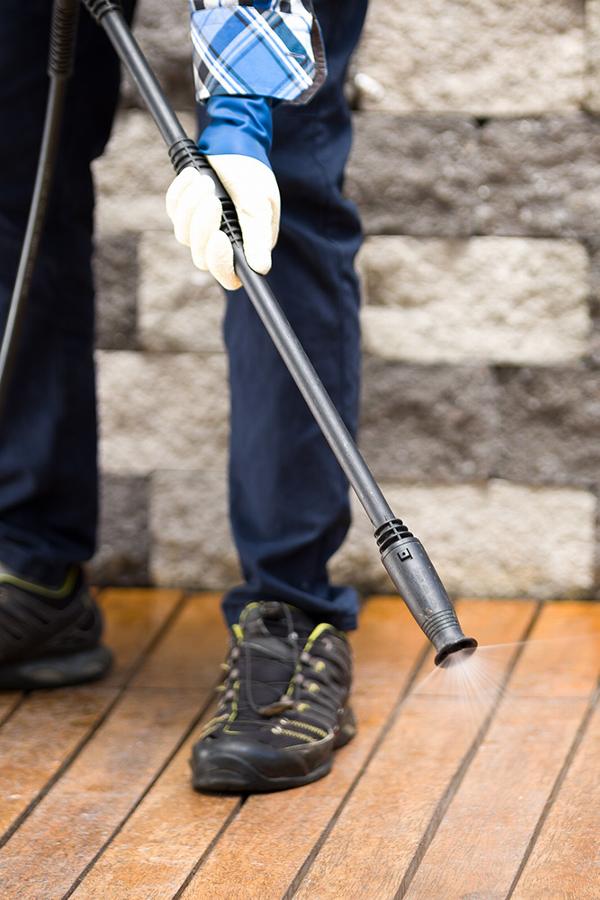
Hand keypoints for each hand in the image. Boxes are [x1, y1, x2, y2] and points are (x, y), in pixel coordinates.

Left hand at [165, 154, 279, 290]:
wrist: (236, 145)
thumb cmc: (253, 176)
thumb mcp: (259, 205)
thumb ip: (258, 237)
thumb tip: (260, 268)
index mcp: (245, 249)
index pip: (228, 275)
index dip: (220, 263)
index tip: (219, 237)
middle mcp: (222, 245)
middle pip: (201, 257)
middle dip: (202, 226)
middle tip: (212, 198)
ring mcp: (201, 231)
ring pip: (183, 235)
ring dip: (191, 206)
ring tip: (205, 180)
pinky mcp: (185, 213)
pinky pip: (173, 211)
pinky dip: (181, 192)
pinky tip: (193, 174)